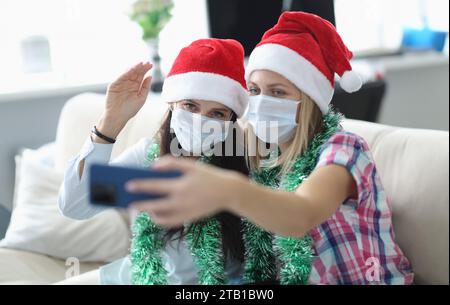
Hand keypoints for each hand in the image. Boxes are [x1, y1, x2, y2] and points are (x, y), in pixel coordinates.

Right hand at [96, 62, 152, 140]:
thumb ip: (145, 87)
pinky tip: (132, 69)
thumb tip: (150, 76)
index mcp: (135, 87)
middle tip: (147, 62)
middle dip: (141, 67)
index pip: (141, 76)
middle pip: (135, 73)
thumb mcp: (141, 98)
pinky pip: (120, 77)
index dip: (145, 70)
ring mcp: (121, 84)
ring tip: (140, 64)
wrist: (118, 117)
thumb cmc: (130, 110)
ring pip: (128, 73)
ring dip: (134, 68)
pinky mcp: (114, 85)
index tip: (151, 65)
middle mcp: (128, 83)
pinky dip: (126, 73)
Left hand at [125, 156, 245, 227]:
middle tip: (129, 203)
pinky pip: (170, 223)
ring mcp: (185, 212)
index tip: (128, 185)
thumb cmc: (209, 176)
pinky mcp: (188, 218)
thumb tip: (153, 166)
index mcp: (181, 185)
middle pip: (154, 205)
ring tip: (141, 209)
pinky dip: (160, 220)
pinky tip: (154, 215)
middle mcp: (181, 201)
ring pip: (161, 217)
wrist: (228, 192)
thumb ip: (171, 164)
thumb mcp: (192, 165)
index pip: (155, 186)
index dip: (140, 186)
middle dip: (140, 204)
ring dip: (149, 213)